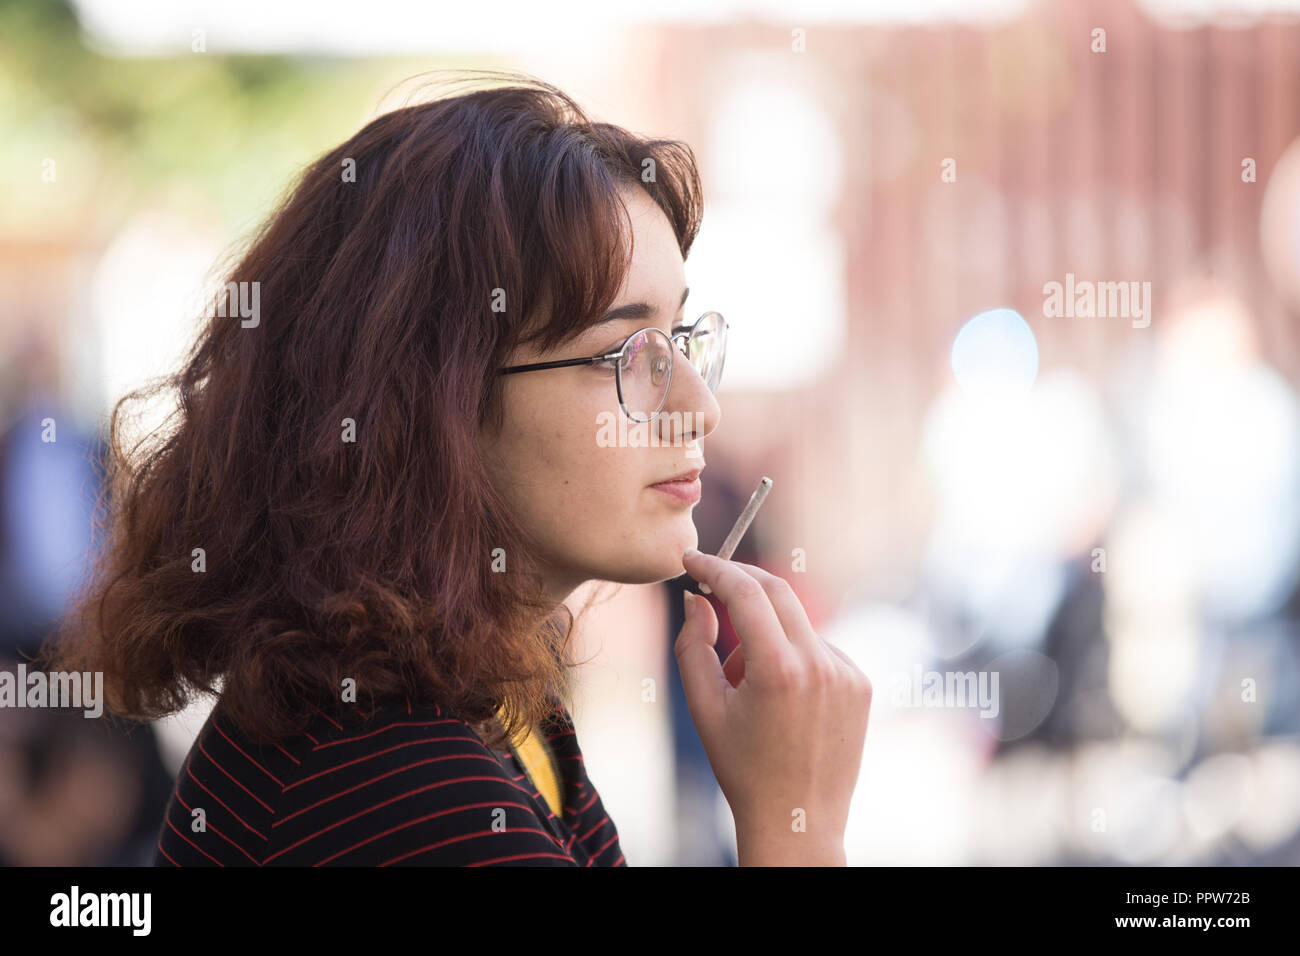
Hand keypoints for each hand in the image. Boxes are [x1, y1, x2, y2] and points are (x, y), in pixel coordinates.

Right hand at [674, 549, 871, 855]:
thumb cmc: (742, 767)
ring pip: (796, 624)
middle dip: (741, 580)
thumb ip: (693, 645)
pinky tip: (783, 702)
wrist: (796, 818)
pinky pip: (819, 649)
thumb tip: (697, 600)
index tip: (693, 560)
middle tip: (712, 584)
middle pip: (778, 590)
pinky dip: (794, 657)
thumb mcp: (704, 706)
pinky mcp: (860, 683)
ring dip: (766, 633)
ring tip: (749, 687)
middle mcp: (819, 663)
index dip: (715, 568)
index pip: (746, 591)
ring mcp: (846, 672)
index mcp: (778, 669)